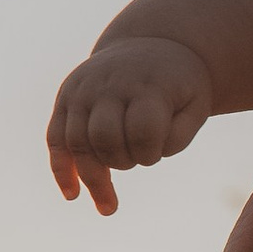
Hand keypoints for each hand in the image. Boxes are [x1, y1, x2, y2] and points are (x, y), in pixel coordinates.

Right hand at [49, 37, 215, 212]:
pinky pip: (55, 138)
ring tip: (109, 206)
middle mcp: (108, 85)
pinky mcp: (66, 99)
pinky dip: (61, 168)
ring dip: (92, 178)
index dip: (151, 152)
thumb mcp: (196, 105)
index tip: (158, 151)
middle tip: (138, 161)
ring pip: (76, 142)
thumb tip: (145, 156)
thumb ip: (179, 135)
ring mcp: (82, 91)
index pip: (141, 130)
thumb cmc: (178, 85)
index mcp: (145, 85)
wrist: (151, 45)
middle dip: (122, 162)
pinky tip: (73, 195)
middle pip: (104, 138)